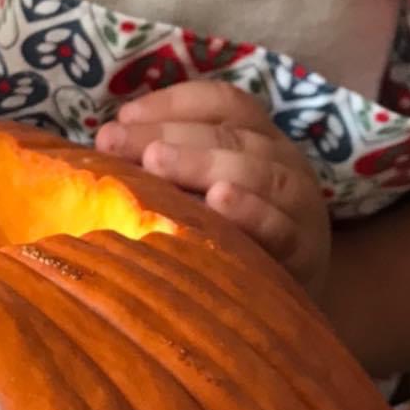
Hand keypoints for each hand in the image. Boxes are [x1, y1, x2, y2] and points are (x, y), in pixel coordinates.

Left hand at [94, 82, 330, 297]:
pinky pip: (280, 226)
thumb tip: (105, 143)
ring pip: (258, 172)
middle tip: (114, 142)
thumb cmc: (231, 235)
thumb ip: (166, 164)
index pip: (223, 103)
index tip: (123, 117)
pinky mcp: (305, 250)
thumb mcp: (203, 190)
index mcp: (259, 137)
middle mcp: (284, 161)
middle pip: (230, 135)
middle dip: (168, 134)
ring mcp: (299, 205)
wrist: (287, 306)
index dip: (172, 103)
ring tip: (155, 162)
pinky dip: (250, 211)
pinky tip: (217, 202)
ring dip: (202, 163)